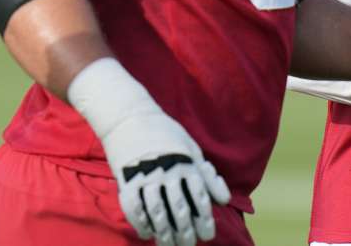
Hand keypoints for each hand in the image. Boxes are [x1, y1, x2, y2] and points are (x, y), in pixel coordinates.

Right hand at [102, 105, 231, 245]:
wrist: (130, 118)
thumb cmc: (166, 133)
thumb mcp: (192, 149)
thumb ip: (207, 176)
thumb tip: (224, 199)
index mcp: (187, 164)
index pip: (200, 198)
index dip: (205, 220)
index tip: (208, 236)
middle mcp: (168, 172)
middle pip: (180, 210)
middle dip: (186, 232)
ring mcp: (146, 176)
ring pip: (157, 213)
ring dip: (164, 233)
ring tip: (169, 245)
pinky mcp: (126, 179)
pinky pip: (134, 208)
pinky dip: (140, 223)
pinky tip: (147, 234)